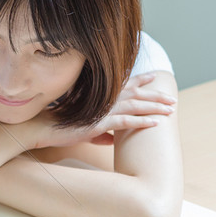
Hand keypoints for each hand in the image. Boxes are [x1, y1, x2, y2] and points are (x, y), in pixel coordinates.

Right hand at [31, 72, 176, 148]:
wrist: (43, 128)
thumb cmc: (61, 127)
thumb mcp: (84, 128)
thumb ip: (100, 132)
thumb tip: (111, 139)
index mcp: (99, 97)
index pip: (123, 84)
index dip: (140, 80)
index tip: (154, 77)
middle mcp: (103, 100)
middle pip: (135, 94)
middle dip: (155, 95)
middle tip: (172, 98)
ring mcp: (102, 111)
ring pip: (135, 106)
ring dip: (154, 108)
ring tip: (170, 111)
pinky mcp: (99, 123)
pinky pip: (126, 122)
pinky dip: (141, 122)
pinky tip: (155, 123)